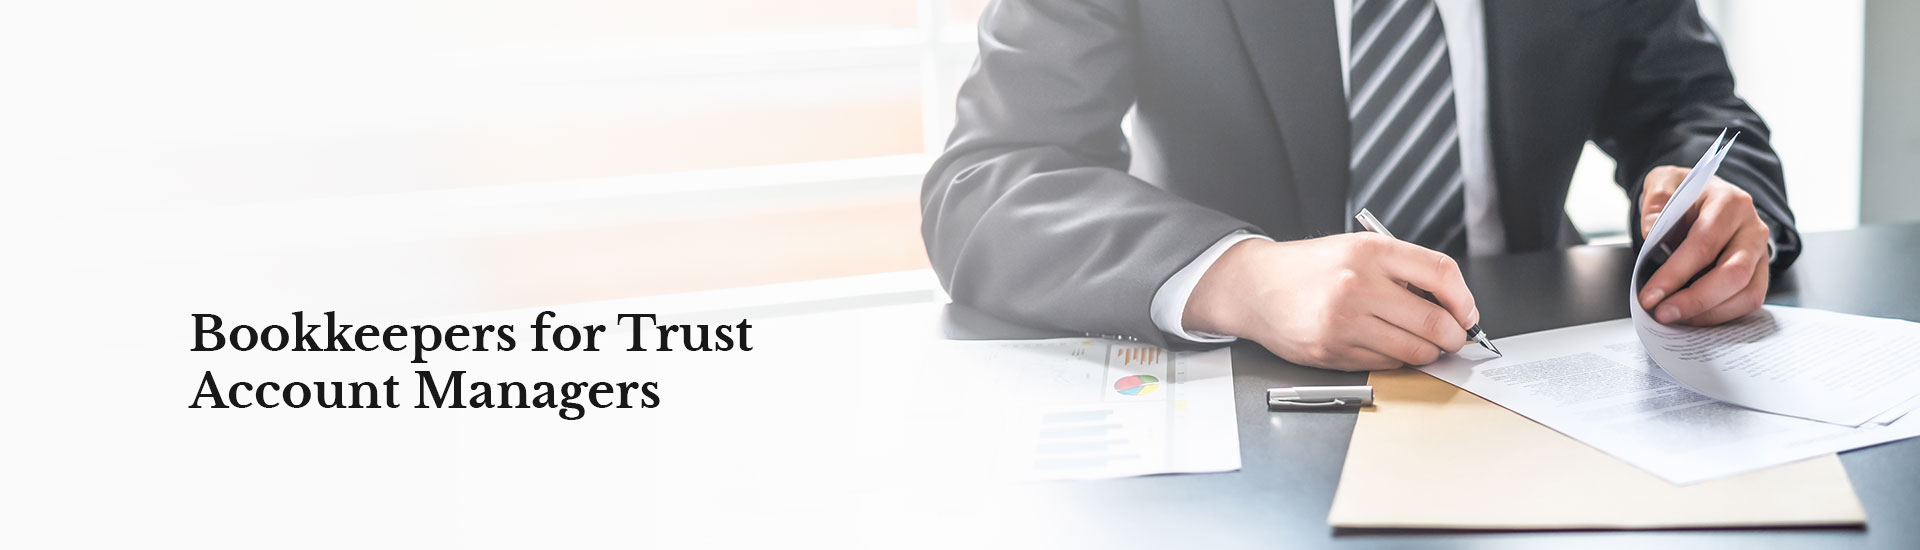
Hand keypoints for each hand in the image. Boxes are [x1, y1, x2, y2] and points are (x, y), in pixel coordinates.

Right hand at [1184, 233, 1478, 370]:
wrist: (1255, 287)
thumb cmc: (1310, 269)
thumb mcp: (1357, 250)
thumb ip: (1403, 270)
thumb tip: (1453, 304)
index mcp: (1370, 251)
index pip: (1442, 274)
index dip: (1464, 299)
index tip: (1467, 312)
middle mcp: (1357, 284)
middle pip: (1435, 321)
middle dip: (1454, 336)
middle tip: (1454, 337)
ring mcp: (1344, 321)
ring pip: (1414, 350)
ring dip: (1428, 353)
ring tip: (1422, 343)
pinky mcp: (1332, 351)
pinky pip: (1386, 364)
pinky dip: (1396, 360)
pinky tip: (1386, 345)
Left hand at [1636, 166, 1771, 325]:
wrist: (1705, 197)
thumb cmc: (1685, 194)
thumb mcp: (1664, 182)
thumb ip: (1656, 201)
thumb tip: (1652, 230)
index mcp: (1730, 203)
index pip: (1704, 244)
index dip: (1676, 274)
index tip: (1650, 296)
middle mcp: (1753, 229)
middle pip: (1733, 274)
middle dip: (1695, 300)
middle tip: (1662, 314)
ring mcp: (1761, 253)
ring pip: (1747, 293)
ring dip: (1709, 314)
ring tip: (1675, 319)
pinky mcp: (1760, 273)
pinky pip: (1748, 301)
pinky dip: (1720, 315)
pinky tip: (1692, 318)